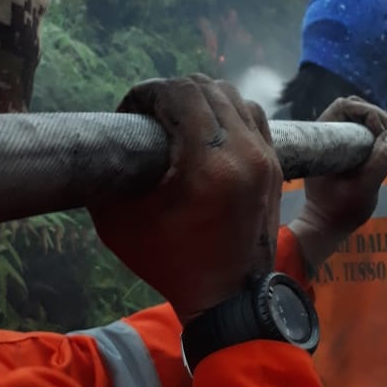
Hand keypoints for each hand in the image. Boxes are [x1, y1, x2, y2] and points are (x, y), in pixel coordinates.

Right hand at [88, 75, 281, 324]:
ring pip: (235, 97)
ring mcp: (267, 157)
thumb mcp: (119, 221)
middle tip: (150, 116)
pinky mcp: (277, 165)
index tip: (130, 113)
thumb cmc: (170, 262)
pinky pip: (255, 117)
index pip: (179, 93)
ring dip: (203, 99)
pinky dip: (230, 114)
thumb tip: (109, 137)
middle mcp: (245, 151)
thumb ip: (111, 172)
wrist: (230, 298)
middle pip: (206, 87)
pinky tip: (209, 132)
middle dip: (172, 93)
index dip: (147, 93)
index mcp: (209, 162)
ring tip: (179, 122)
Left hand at [289, 96, 386, 270]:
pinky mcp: (342, 147)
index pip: (345, 106)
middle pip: (353, 107)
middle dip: (376, 115)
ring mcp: (334, 139)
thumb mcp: (366, 188)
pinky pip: (359, 128)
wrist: (327, 223)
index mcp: (323, 139)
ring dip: (378, 123)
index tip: (383, 133)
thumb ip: (381, 161)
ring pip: (358, 116)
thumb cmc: (342, 209)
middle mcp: (325, 133)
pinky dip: (376, 130)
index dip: (368, 113)